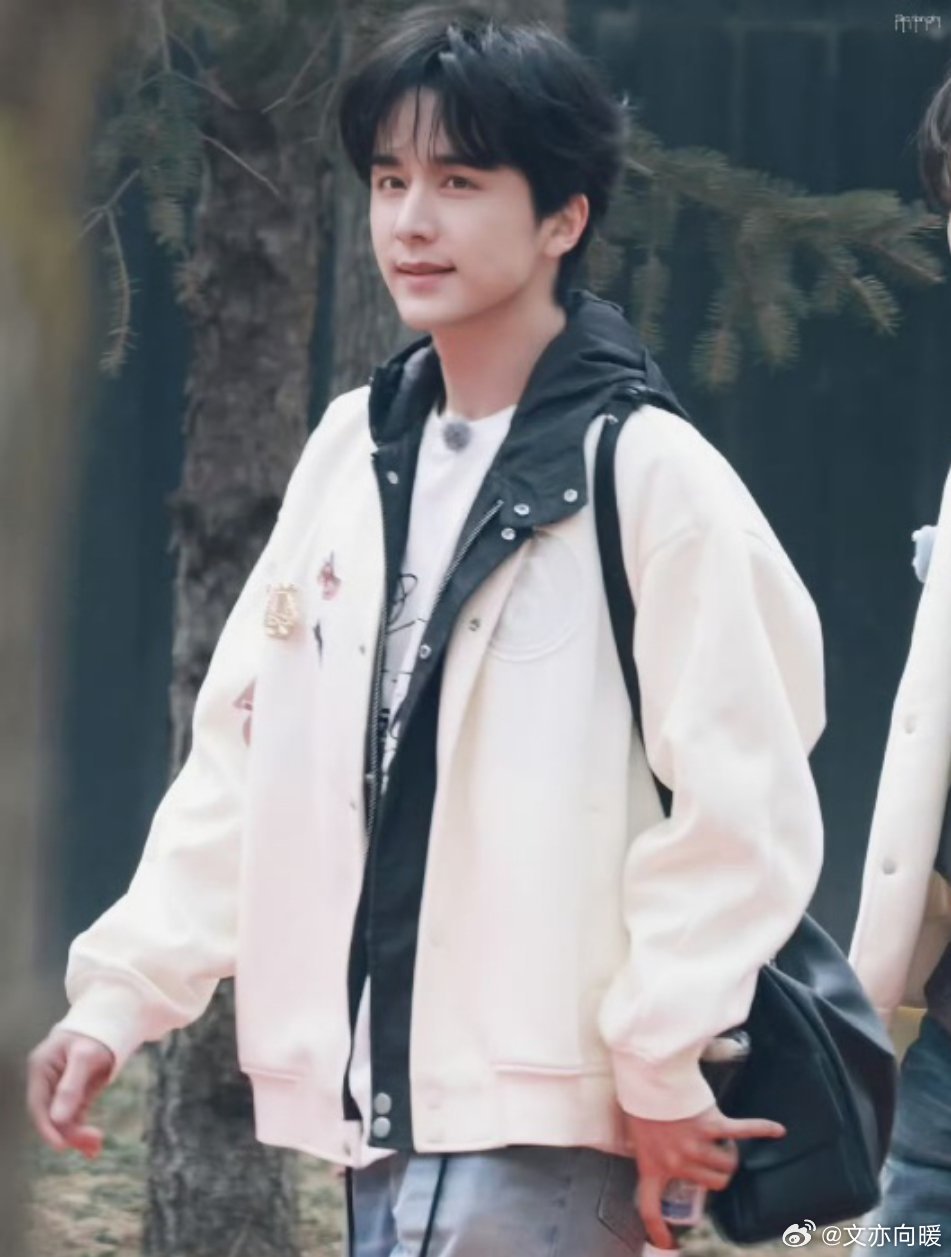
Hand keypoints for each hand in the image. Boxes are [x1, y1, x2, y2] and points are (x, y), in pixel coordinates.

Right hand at [27, 1028, 114, 1156]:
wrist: (111, 1022)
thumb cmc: (95, 1034)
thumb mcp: (85, 1057)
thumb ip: (71, 1087)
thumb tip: (57, 1119)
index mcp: (41, 1067)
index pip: (38, 1104)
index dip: (47, 1127)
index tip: (61, 1146)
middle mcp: (46, 1080)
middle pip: (51, 1115)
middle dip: (69, 1133)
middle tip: (93, 1145)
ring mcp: (59, 1089)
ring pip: (63, 1120)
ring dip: (78, 1136)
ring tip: (96, 1149)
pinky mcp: (73, 1095)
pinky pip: (74, 1118)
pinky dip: (82, 1131)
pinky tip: (93, 1146)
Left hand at [622, 1103, 785, 1248]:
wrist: (647, 1076)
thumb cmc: (641, 1103)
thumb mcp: (639, 1137)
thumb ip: (654, 1154)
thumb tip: (667, 1161)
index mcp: (653, 1166)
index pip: (651, 1208)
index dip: (659, 1230)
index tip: (669, 1244)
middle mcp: (677, 1161)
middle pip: (713, 1183)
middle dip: (718, 1173)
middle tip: (712, 1158)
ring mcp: (695, 1145)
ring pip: (728, 1164)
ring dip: (730, 1154)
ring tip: (722, 1141)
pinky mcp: (711, 1124)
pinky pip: (742, 1131)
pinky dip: (761, 1130)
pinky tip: (777, 1131)